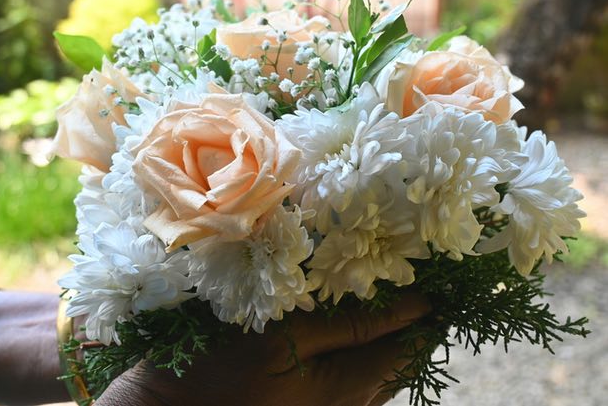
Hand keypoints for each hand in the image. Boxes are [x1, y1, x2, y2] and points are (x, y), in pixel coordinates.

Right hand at [96, 293, 430, 405]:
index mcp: (350, 392)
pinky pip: (349, 369)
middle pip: (398, 357)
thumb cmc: (219, 371)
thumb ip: (351, 326)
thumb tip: (416, 305)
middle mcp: (350, 405)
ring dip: (383, 322)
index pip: (412, 348)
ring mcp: (330, 405)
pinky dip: (357, 335)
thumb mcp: (286, 340)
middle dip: (409, 313)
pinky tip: (346, 309)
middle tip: (412, 265)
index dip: (430, 309)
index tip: (438, 271)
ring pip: (375, 363)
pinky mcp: (309, 398)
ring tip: (386, 280)